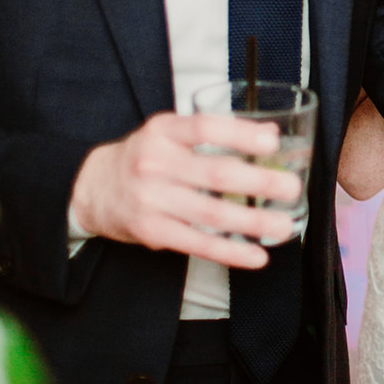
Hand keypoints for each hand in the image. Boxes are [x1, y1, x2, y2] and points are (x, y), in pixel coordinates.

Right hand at [70, 112, 301, 268]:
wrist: (92, 188)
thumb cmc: (145, 156)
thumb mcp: (171, 133)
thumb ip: (216, 132)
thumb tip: (271, 134)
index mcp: (163, 131)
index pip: (204, 128)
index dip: (239, 135)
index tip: (271, 144)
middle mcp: (155, 163)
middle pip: (214, 174)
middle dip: (258, 183)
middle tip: (291, 188)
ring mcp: (151, 199)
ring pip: (210, 214)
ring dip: (252, 222)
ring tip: (283, 225)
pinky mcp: (152, 231)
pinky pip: (197, 244)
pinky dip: (230, 252)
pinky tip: (256, 255)